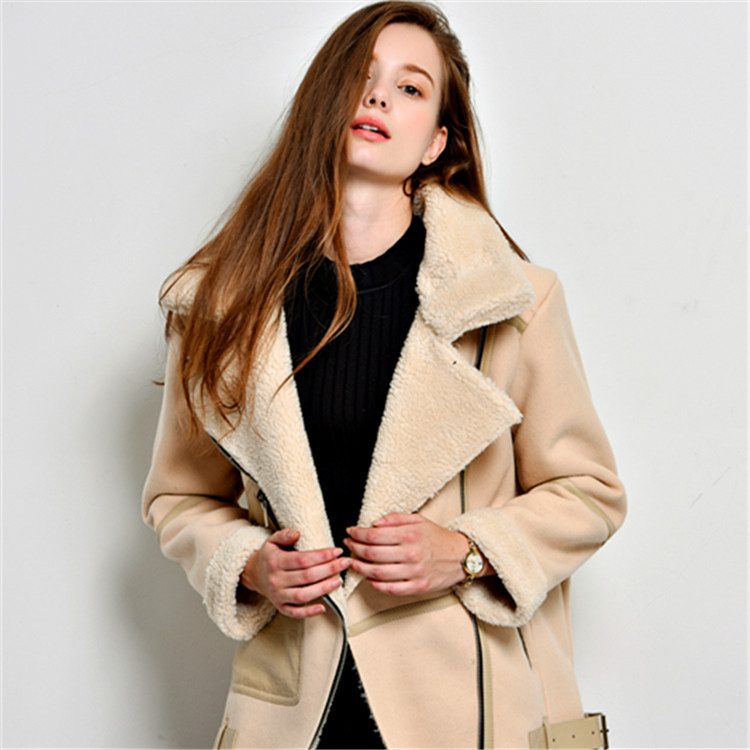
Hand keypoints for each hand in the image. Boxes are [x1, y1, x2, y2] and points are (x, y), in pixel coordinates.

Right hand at [241, 528, 349, 617]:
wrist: (254, 575)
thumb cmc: (269, 557)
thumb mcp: (272, 541)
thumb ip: (284, 535)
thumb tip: (296, 533)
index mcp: (276, 562)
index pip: (303, 559)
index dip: (321, 556)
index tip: (337, 551)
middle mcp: (276, 580)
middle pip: (307, 576)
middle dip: (329, 569)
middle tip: (345, 563)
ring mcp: (278, 595)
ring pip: (303, 595)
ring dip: (323, 589)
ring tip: (338, 581)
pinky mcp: (281, 607)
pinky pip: (295, 613)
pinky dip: (309, 612)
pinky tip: (323, 607)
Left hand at [345, 513, 474, 595]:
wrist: (461, 556)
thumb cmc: (437, 537)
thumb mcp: (418, 520)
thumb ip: (395, 519)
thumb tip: (374, 523)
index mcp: (410, 534)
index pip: (374, 535)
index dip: (357, 534)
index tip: (350, 533)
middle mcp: (411, 553)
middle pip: (372, 553)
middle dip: (355, 549)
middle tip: (348, 546)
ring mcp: (414, 572)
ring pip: (377, 572)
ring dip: (360, 568)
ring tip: (353, 563)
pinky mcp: (418, 587)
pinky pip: (391, 589)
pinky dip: (375, 585)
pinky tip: (368, 578)